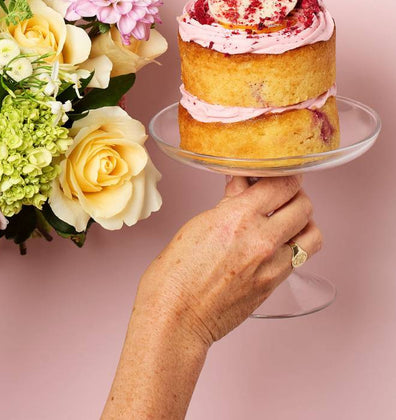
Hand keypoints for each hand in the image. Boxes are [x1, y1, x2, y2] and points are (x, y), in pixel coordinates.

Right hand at [139, 175, 322, 347]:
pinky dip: (295, 245)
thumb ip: (229, 204)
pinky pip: (300, 257)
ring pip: (313, 233)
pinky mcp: (275, 285)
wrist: (176, 317)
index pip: (282, 184)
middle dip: (293, 194)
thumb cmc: (175, 273)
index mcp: (238, 218)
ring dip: (303, 221)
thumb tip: (243, 185)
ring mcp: (273, 266)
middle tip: (279, 193)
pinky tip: (276, 243)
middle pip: (303, 205)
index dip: (283, 174)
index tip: (278, 171)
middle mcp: (262, 240)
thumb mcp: (198, 225)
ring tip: (285, 219)